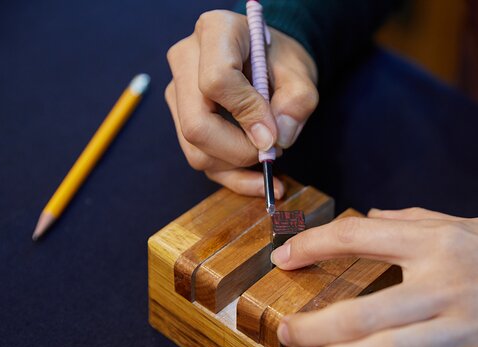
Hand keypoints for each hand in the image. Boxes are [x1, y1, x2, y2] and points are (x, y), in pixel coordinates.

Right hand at [165, 10, 318, 196]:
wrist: (268, 60)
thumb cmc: (281, 62)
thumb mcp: (300, 74)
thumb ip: (296, 103)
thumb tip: (274, 141)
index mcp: (215, 32)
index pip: (217, 81)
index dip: (247, 115)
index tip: (273, 136)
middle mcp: (186, 60)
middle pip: (196, 124)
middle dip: (238, 152)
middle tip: (271, 153)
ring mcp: (177, 92)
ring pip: (195, 150)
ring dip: (237, 167)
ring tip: (271, 159)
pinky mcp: (180, 119)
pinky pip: (200, 160)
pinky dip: (233, 177)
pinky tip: (259, 182)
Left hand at [271, 208, 477, 346]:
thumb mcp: (462, 222)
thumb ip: (411, 220)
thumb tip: (369, 219)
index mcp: (436, 243)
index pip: (359, 237)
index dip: (313, 245)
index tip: (284, 257)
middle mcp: (444, 287)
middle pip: (363, 313)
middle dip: (314, 326)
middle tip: (287, 333)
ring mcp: (462, 331)